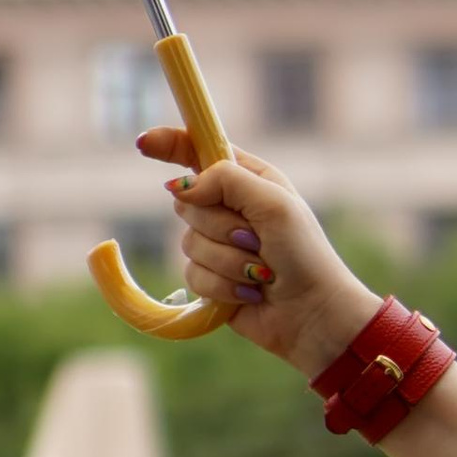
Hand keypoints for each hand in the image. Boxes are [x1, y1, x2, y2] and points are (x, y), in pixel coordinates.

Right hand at [135, 129, 381, 375]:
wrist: (314, 314)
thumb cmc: (304, 254)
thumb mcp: (273, 204)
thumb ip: (226, 181)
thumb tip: (180, 186)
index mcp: (249, 179)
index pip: (199, 152)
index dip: (170, 144)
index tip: (143, 143)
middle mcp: (230, 208)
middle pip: (187, 203)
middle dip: (220, 226)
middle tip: (256, 240)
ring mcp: (219, 244)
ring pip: (188, 243)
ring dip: (228, 261)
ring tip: (261, 273)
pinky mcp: (212, 279)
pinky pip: (193, 276)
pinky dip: (223, 286)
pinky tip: (251, 294)